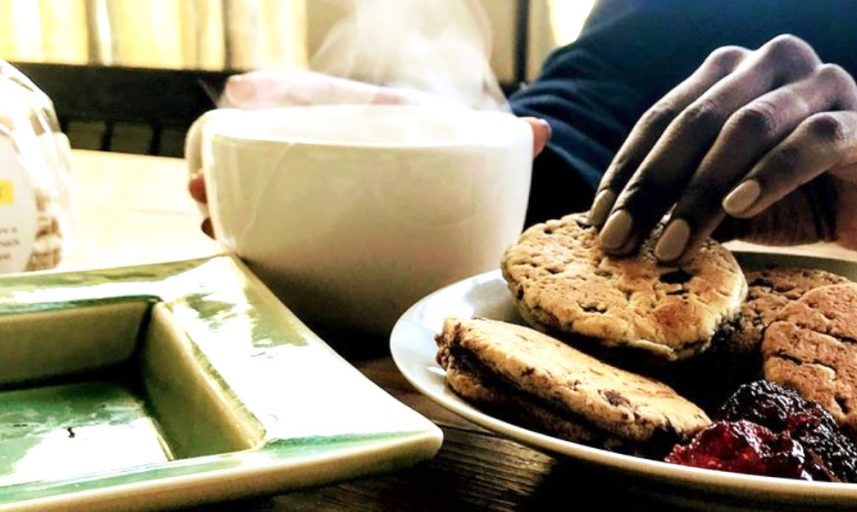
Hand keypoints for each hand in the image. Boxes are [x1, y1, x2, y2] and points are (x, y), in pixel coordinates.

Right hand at [187, 70, 551, 237]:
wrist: (465, 179)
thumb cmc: (459, 151)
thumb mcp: (472, 141)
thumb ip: (503, 138)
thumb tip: (542, 132)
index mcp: (366, 113)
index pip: (316, 95)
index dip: (277, 93)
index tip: (239, 94)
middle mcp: (334, 147)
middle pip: (270, 145)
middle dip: (229, 159)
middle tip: (199, 184)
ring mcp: (324, 183)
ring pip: (264, 186)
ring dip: (229, 201)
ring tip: (206, 219)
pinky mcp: (326, 219)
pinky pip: (281, 223)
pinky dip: (257, 235)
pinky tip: (235, 250)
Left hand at [588, 35, 856, 261]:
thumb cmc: (790, 199)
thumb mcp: (722, 201)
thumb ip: (679, 200)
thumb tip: (614, 230)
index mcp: (729, 74)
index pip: (662, 118)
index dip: (628, 172)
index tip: (600, 223)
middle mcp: (771, 64)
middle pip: (697, 121)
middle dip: (654, 186)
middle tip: (623, 240)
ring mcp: (820, 84)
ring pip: (747, 128)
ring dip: (703, 191)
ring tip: (674, 242)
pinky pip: (811, 141)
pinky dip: (770, 174)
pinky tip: (739, 207)